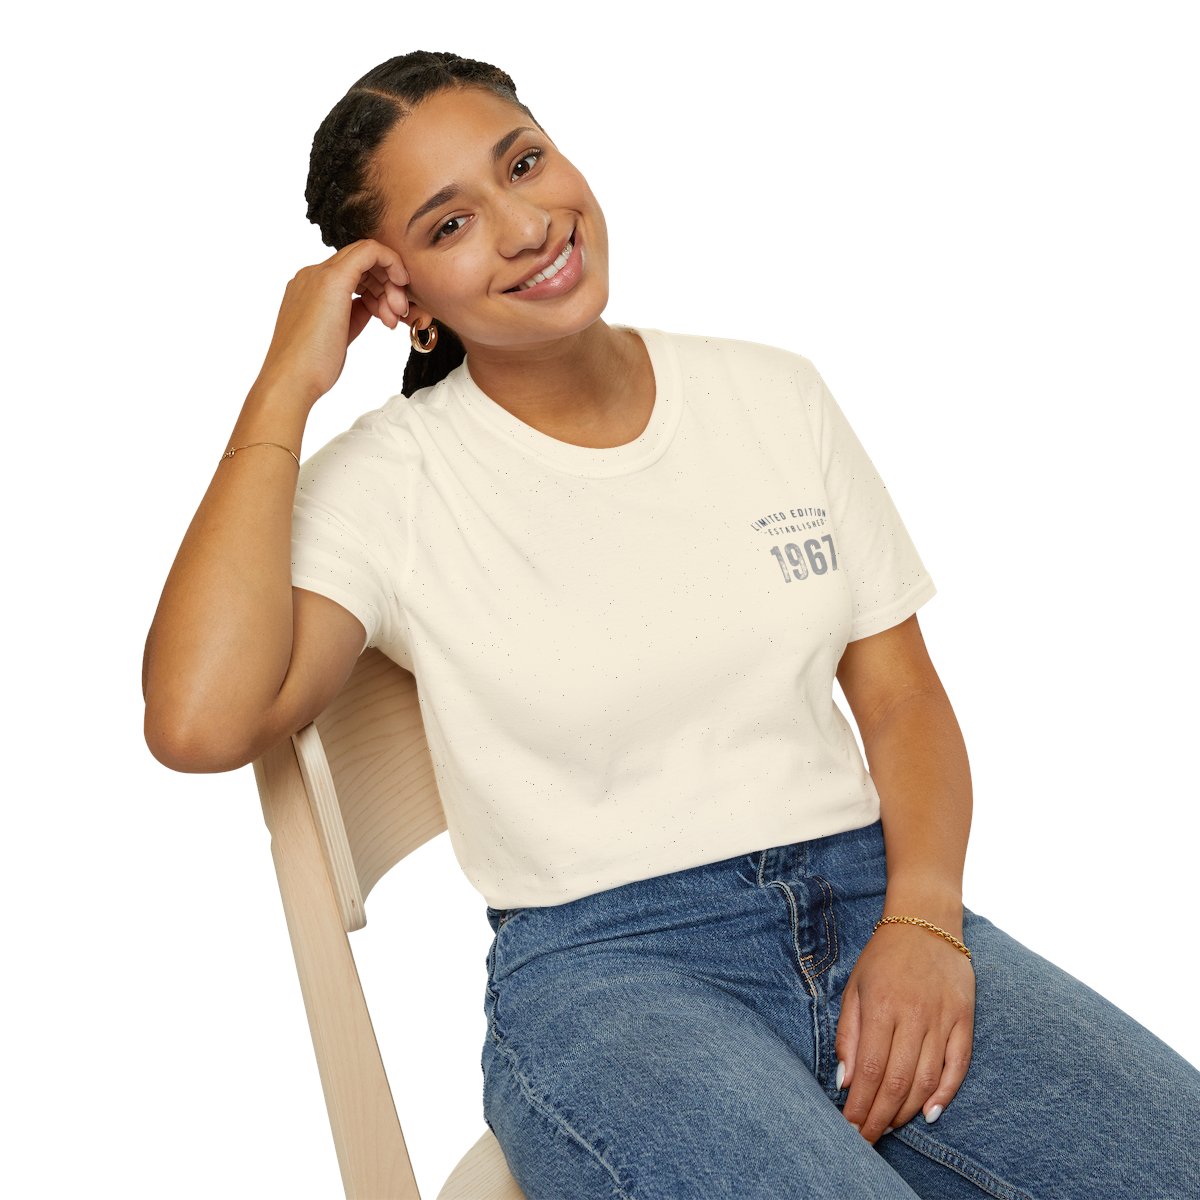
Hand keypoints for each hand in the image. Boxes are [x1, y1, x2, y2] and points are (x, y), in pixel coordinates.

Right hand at [254, 239, 409, 408]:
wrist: (292, 379)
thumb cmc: (312, 367)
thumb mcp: (339, 333)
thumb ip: (354, 313)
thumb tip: (373, 305)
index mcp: (309, 287)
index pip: (352, 272)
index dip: (377, 288)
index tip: (390, 313)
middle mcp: (312, 275)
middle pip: (361, 262)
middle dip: (387, 285)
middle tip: (398, 315)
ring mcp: (319, 274)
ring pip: (367, 256)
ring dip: (390, 284)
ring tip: (394, 318)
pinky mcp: (332, 280)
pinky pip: (370, 252)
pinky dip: (392, 264)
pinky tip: (400, 285)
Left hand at [835, 921, 975, 1142]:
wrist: (926, 921)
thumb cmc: (883, 957)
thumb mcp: (855, 988)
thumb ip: (848, 1034)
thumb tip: (845, 1081)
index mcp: (881, 1006)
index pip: (870, 1070)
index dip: (860, 1105)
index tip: (849, 1128)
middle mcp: (914, 1015)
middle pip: (897, 1081)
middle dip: (880, 1117)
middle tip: (867, 1139)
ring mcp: (943, 1018)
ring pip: (927, 1079)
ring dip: (907, 1110)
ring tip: (890, 1127)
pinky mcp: (965, 1019)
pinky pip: (958, 1065)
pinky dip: (945, 1093)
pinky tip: (929, 1113)